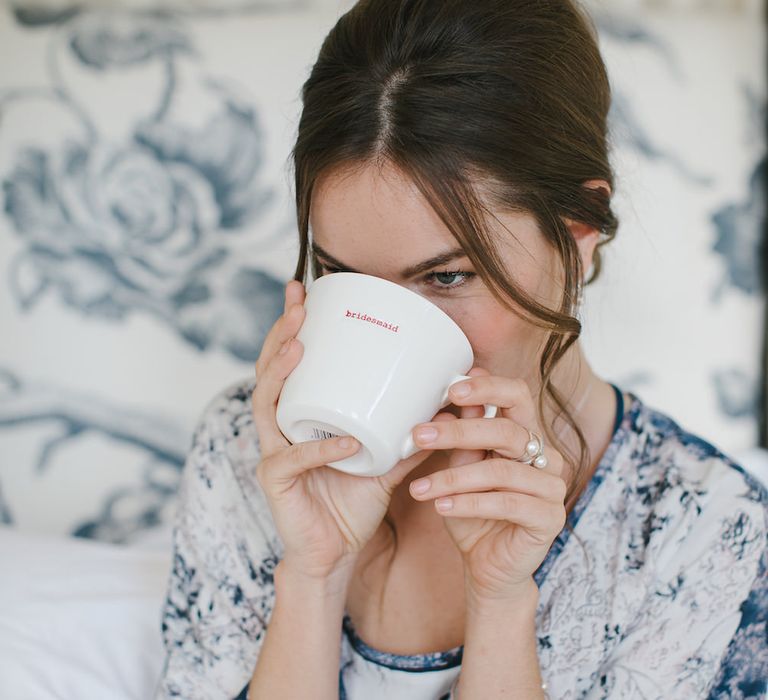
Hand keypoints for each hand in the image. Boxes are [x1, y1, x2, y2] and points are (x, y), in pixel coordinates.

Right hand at [252, 279, 451, 582]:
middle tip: (300, 303)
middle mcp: (280, 429)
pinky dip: (322, 448)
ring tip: (300, 346)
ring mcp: (274, 454)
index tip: (306, 290)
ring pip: (266, 404)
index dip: (292, 325)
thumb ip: (410, 431)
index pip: (289, 363)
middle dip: (281, 333)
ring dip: (281, 372)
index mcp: (301, 418)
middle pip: (269, 371)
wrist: (334, 555)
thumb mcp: (385, 459)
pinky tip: (346, 440)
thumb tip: (452, 402)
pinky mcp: (277, 484)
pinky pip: (296, 459)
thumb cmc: (353, 503)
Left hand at [407, 369, 566, 600]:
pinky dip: (468, 503)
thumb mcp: (460, 470)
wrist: (488, 567)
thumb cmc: (473, 513)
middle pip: (507, 430)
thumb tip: (449, 402)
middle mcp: (546, 457)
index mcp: (526, 436)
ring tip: (420, 488)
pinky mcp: (550, 518)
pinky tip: (440, 506)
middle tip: (420, 436)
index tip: (451, 389)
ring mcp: (552, 487)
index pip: (518, 395)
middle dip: (459, 432)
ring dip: (453, 478)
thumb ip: (462, 439)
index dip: (488, 387)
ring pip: (500, 471)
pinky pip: (506, 503)